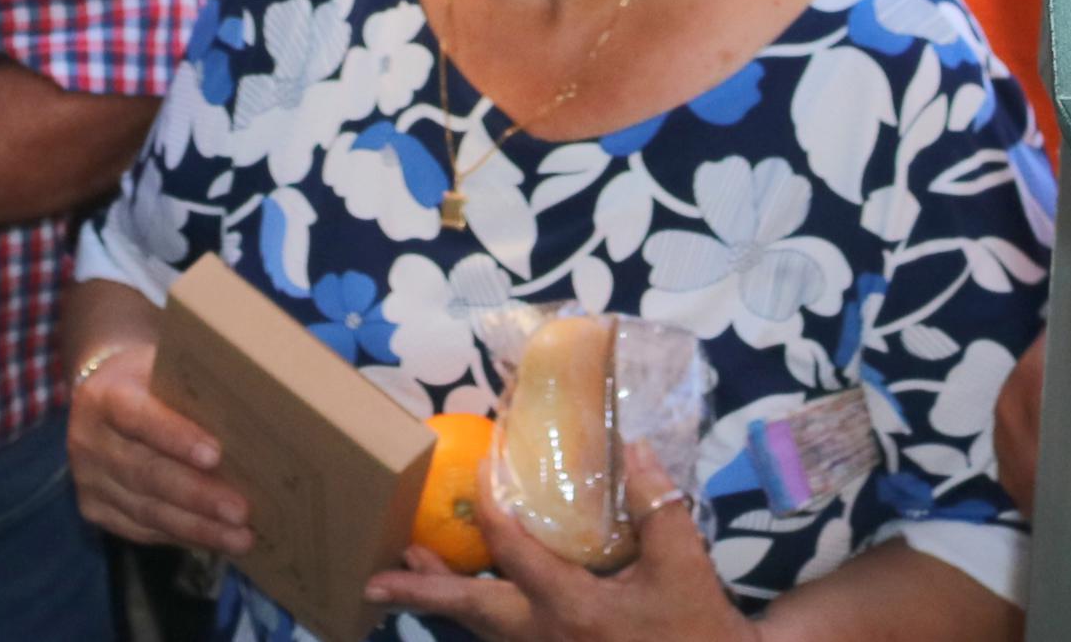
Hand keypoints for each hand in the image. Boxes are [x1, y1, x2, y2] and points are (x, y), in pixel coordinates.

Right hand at [67, 344, 253, 558]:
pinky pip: (142, 530)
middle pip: (146, 473)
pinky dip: (183, 536)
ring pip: (147, 510)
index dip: (175, 437)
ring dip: (198, 527)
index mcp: (104, 397)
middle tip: (241, 511)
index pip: (138, 418)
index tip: (215, 455)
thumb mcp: (163, 368)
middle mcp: (89, 441)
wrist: (101, 398)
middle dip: (197, 495)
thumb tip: (256, 407)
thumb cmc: (149, 380)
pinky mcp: (95, 509)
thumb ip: (194, 387)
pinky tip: (215, 541)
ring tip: (240, 537)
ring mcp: (89, 480)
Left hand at [366, 448, 749, 639]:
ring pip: (481, 630)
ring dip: (441, 604)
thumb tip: (634, 448)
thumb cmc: (699, 633)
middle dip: (419, 595)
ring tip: (401, 574)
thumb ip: (658, 508)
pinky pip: (502, 638)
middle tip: (371, 582)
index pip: (511, 548)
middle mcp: (544, 637)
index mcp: (571, 607)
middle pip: (469, 613)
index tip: (477, 466)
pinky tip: (464, 595)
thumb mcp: (686, 568)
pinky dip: (477, 617)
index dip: (489, 503)